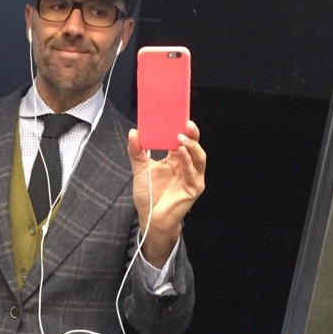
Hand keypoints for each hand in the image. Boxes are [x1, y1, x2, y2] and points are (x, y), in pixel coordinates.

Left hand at [127, 121, 205, 267]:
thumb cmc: (149, 195)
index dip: (182, 128)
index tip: (178, 115)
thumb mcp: (140, 170)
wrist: (150, 218)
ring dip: (191, 146)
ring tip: (181, 137)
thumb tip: (133, 132)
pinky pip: (193, 172)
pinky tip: (180, 152)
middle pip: (193, 146)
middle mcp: (186, 166)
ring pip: (198, 157)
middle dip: (192, 134)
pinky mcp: (194, 188)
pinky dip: (188, 161)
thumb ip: (136, 152)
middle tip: (186, 123)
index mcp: (175, 160)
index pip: (182, 140)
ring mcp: (192, 177)